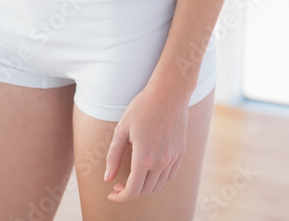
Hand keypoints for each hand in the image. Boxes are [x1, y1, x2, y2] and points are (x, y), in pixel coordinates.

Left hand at [103, 83, 188, 201]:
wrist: (169, 92)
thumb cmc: (143, 107)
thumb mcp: (122, 128)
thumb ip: (114, 155)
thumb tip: (108, 178)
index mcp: (144, 157)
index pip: (133, 191)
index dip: (120, 197)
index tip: (112, 194)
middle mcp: (161, 162)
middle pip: (145, 190)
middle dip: (130, 191)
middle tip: (120, 183)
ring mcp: (173, 158)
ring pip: (158, 185)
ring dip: (144, 185)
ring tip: (134, 175)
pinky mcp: (180, 152)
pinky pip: (170, 175)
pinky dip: (158, 178)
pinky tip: (150, 168)